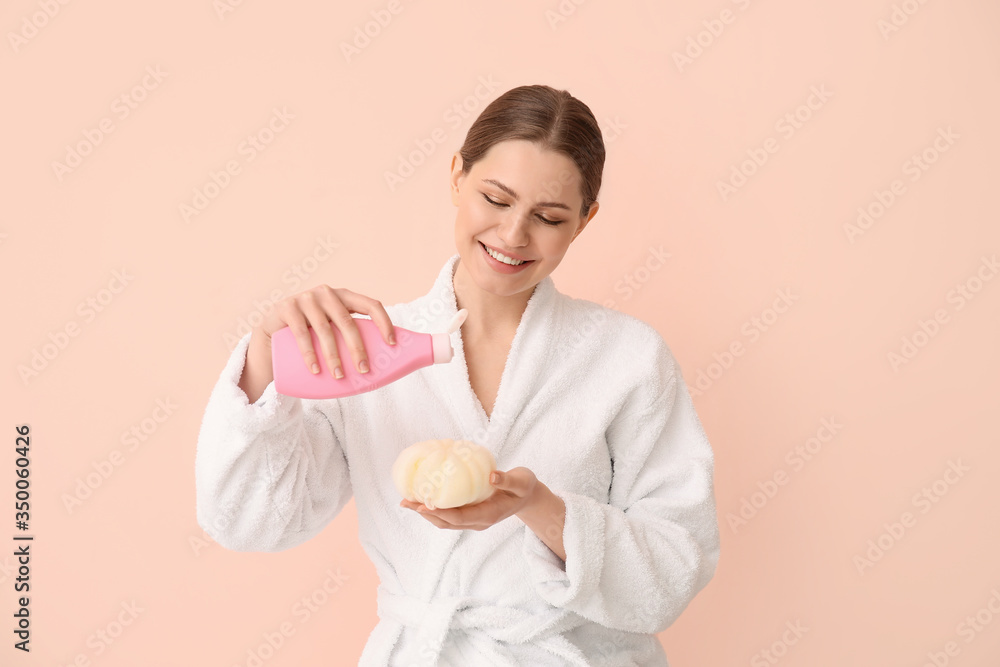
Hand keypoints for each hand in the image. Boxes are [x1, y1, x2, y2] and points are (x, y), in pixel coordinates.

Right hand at [259, 285, 395, 377]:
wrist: (271, 333)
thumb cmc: (310, 335)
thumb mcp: (332, 329)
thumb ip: (349, 336)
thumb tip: (383, 364)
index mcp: (344, 297)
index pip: (371, 304)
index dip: (384, 322)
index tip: (392, 344)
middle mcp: (326, 293)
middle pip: (347, 321)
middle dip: (357, 348)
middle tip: (363, 369)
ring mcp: (306, 298)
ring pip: (325, 329)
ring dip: (333, 356)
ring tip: (339, 376)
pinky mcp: (286, 307)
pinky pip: (301, 332)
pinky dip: (309, 353)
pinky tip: (315, 369)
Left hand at [400, 467, 537, 530]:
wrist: (529, 497)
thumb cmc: (524, 487)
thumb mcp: (521, 481)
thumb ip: (508, 480)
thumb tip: (492, 476)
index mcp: (488, 515)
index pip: (458, 517)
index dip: (439, 512)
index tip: (421, 504)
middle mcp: (478, 521)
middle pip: (446, 522)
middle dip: (425, 513)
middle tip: (405, 502)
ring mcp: (473, 520)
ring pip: (445, 521)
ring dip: (426, 513)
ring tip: (407, 501)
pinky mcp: (471, 514)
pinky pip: (449, 514)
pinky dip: (434, 508)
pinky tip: (424, 498)